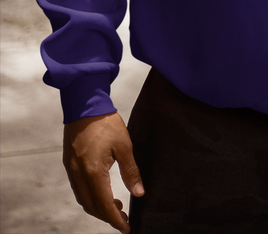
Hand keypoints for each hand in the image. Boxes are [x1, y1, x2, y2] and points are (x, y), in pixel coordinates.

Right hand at [63, 112, 144, 232]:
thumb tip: (139, 193)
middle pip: (92, 207)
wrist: (84, 104)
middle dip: (107, 217)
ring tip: (116, 207)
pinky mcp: (69, 164)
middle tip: (123, 220)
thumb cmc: (105, 122)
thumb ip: (131, 171)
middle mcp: (79, 175)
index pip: (104, 205)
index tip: (126, 228)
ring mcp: (71, 170)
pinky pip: (79, 189)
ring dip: (98, 208)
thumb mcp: (124, 145)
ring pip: (83, 199)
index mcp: (93, 172)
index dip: (115, 220)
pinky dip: (90, 196)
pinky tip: (102, 192)